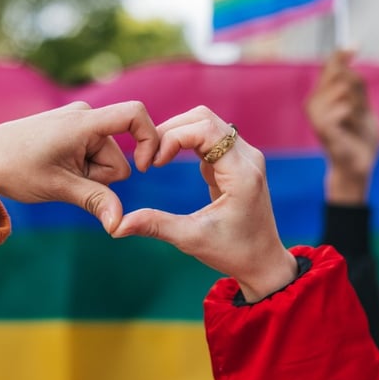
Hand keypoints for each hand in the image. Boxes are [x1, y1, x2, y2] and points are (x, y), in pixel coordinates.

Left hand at [0, 101, 159, 231]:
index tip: (144, 167)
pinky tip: (56, 170)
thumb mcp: (58, 188)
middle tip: (65, 179)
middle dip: (100, 177)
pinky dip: (82, 169)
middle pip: (118, 157)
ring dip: (89, 176)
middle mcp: (85, 115)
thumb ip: (95, 201)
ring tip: (57, 174)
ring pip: (106, 160)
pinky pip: (93, 155)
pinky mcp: (73, 131)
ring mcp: (78, 122)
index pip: (134, 115)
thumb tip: (119, 225)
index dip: (150, 139)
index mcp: (83, 122)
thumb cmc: (15, 169)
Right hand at [112, 106, 297, 301]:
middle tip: (149, 158)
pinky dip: (185, 142)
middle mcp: (248, 157)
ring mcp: (244, 156)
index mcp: (242, 173)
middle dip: (170, 130)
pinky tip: (168, 161)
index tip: (154, 164)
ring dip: (177, 133)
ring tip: (156, 158)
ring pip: (206, 123)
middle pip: (204, 118)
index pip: (205, 130)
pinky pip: (209, 136)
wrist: (262, 261)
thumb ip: (155, 226)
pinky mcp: (237, 160)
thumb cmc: (232, 252)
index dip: (172, 138)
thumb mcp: (191, 239)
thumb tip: (116, 226)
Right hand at [305, 51, 378, 203]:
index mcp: (322, 96)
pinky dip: (354, 115)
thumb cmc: (360, 138)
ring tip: (355, 122)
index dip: (341, 54)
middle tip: (360, 109)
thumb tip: (349, 53)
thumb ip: (356, 84)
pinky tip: (350, 127)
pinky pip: (344, 107)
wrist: (359, 165)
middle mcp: (314, 102)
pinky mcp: (321, 126)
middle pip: (339, 74)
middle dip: (356, 89)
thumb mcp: (362, 105)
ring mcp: (315, 114)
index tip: (356, 45)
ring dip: (357, 105)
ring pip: (344, 89)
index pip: (329, 67)